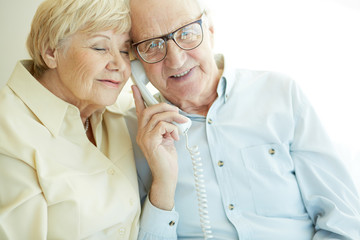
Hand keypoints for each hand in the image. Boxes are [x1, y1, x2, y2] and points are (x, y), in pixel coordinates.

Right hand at [132, 85, 187, 209]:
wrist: (166, 175)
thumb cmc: (167, 159)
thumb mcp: (167, 138)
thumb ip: (166, 127)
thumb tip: (172, 115)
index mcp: (144, 131)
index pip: (140, 111)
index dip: (138, 98)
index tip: (136, 87)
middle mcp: (141, 133)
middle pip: (148, 110)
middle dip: (165, 106)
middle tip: (177, 111)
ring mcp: (143, 137)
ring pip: (157, 116)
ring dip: (173, 117)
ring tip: (182, 123)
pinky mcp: (150, 142)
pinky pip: (162, 126)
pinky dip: (173, 128)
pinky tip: (176, 136)